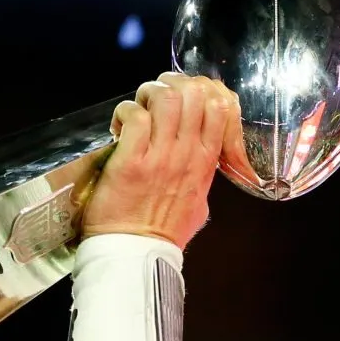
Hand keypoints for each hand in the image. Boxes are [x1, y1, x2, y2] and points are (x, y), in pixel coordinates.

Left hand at [81, 72, 236, 248]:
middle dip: (171, 85)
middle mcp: (187, 154)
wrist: (136, 255)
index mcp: (206, 162)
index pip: (221, 106)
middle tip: (154, 100)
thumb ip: (202, 179)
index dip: (201, 89)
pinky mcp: (131, 161)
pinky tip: (118, 128)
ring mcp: (160, 156)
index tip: (182, 96)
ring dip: (147, 96)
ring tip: (137, 111)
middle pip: (193, 93)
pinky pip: (135, 117)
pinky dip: (124, 113)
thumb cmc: (164, 233)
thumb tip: (202, 165)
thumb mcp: (199, 205)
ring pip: (165, 97)